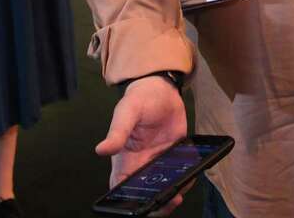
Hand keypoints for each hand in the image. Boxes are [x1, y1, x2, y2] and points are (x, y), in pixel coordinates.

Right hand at [96, 76, 188, 216]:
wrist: (162, 88)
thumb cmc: (139, 99)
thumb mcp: (127, 112)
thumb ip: (117, 132)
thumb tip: (101, 150)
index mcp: (125, 159)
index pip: (121, 187)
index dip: (129, 200)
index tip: (142, 205)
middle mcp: (141, 164)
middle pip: (145, 192)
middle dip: (157, 201)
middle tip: (171, 200)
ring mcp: (159, 161)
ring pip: (164, 186)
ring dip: (174, 191)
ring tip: (182, 189)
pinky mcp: (175, 156)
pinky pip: (180, 173)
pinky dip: (186, 177)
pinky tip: (191, 175)